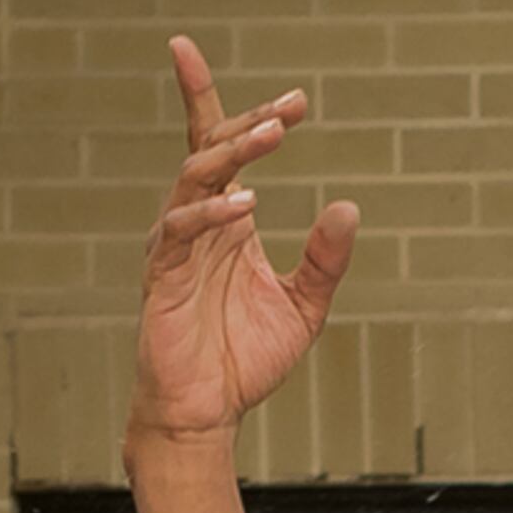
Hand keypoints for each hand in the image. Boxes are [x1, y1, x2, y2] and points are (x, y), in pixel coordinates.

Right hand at [130, 36, 357, 448]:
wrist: (206, 414)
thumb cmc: (244, 361)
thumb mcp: (302, 308)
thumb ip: (325, 262)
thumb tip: (349, 209)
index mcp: (229, 221)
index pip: (225, 148)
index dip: (252, 113)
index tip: (298, 99)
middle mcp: (200, 221)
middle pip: (212, 147)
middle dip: (249, 120)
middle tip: (290, 110)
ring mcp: (177, 244)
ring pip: (196, 174)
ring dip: (234, 151)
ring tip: (273, 136)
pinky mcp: (162, 273)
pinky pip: (180, 228)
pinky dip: (212, 211)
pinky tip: (247, 205)